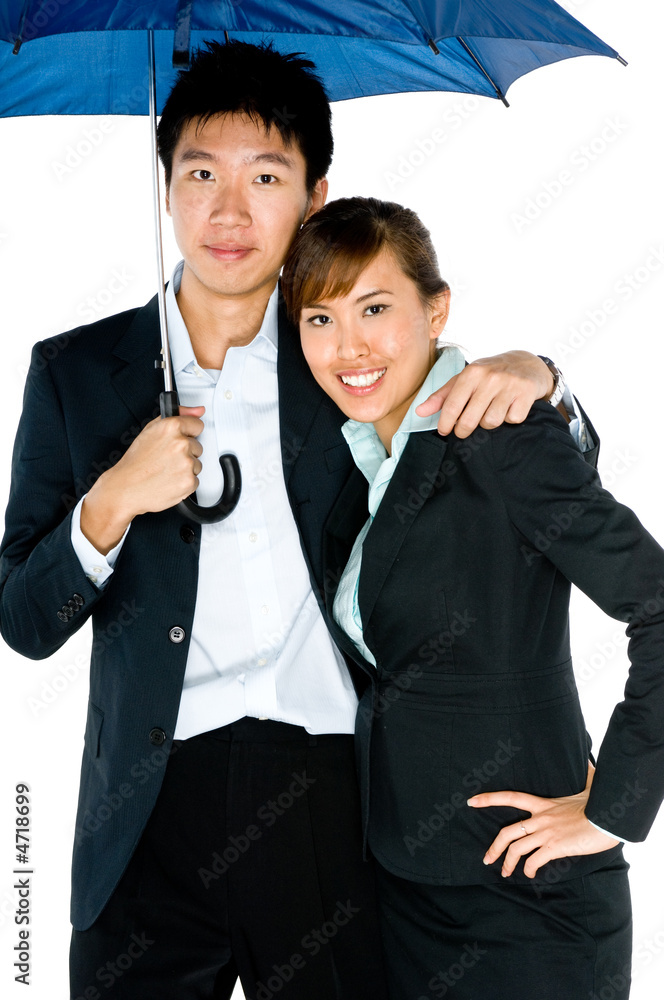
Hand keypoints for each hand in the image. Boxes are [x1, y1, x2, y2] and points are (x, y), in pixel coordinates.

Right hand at [81, 405, 204, 552]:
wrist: (126, 488)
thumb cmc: (135, 462)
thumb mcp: (151, 430)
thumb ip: (178, 415)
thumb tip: (198, 410)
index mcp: (171, 427)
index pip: (197, 425)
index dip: (188, 433)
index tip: (180, 439)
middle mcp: (181, 443)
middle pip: (198, 446)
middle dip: (185, 452)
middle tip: (166, 458)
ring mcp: (186, 463)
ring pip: (197, 464)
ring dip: (185, 468)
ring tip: (166, 470)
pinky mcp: (189, 481)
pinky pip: (195, 480)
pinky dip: (184, 482)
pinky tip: (169, 480)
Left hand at [416, 351, 553, 438]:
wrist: (527, 363)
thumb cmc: (490, 374)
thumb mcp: (464, 379)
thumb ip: (441, 396)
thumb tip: (419, 412)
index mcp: (472, 373)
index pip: (452, 406)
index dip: (445, 424)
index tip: (444, 431)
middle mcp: (490, 378)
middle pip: (470, 420)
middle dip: (464, 430)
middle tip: (464, 430)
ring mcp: (509, 385)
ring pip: (491, 422)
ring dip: (489, 423)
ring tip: (490, 412)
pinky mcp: (526, 394)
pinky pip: (512, 420)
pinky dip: (509, 418)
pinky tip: (509, 408)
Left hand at [467, 764, 619, 877]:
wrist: (608, 818)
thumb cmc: (599, 803)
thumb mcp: (588, 785)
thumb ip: (585, 775)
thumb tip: (589, 761)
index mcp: (544, 804)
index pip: (511, 797)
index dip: (489, 798)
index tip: (472, 801)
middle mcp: (540, 818)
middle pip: (507, 832)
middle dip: (493, 848)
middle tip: (487, 859)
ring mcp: (546, 833)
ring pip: (516, 849)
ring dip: (508, 863)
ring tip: (505, 872)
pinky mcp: (555, 847)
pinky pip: (534, 860)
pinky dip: (529, 869)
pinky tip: (531, 874)